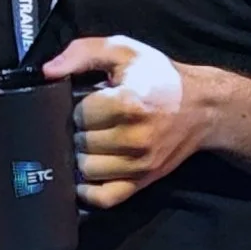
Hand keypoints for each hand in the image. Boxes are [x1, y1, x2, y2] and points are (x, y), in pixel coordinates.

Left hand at [43, 33, 217, 208]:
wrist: (202, 107)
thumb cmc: (160, 77)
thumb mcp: (124, 50)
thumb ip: (82, 52)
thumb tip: (48, 71)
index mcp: (130, 103)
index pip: (80, 114)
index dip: (79, 107)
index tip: (90, 102)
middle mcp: (135, 138)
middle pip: (81, 143)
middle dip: (79, 131)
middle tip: (91, 123)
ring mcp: (139, 164)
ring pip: (87, 170)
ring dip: (83, 156)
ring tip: (93, 142)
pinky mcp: (142, 182)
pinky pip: (104, 199)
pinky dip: (88, 191)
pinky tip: (85, 176)